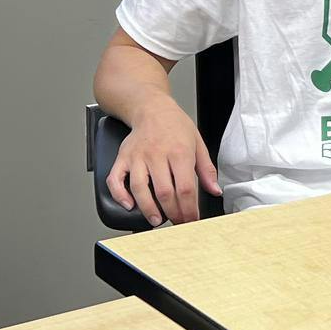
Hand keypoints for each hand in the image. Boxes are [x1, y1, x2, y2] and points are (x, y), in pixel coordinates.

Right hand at [105, 98, 219, 225]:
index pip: (185, 188)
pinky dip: (120, 195)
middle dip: (173, 213)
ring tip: (157, 220)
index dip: (189, 209)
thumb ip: (206, 169)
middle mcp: (157, 154)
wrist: (152, 107)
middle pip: (164, 192)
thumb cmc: (175, 125)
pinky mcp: (123, 157)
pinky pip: (116, 179)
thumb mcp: (198, 142)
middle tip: (177, 222)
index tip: (191, 219)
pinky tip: (128, 205)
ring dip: (148, 209)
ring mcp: (138, 156)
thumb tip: (214, 190)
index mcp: (179, 151)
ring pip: (140, 189)